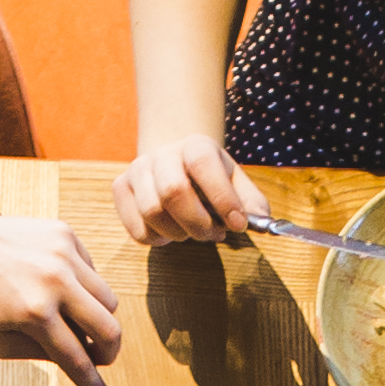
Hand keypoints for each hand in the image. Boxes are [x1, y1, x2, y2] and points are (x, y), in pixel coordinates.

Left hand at [0, 213, 127, 385]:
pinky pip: (92, 271)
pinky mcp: (64, 234)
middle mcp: (55, 280)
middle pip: (109, 329)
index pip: (78, 361)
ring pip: (108, 300)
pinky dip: (82, 287)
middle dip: (108, 352)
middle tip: (95, 356)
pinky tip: (58, 286)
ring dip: (97, 319)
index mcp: (34, 313)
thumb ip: (42, 355)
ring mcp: (63, 253)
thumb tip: (80, 361)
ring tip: (71, 319)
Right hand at [117, 135, 260, 250]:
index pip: (204, 166)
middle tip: (213, 234)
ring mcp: (137, 170)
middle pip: (173, 192)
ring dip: (178, 234)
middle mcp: (162, 154)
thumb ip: (252, 202)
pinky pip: (136, 228)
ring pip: (152, 212)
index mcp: (195, 145)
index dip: (222, 199)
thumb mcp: (235, 181)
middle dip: (197, 223)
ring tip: (191, 232)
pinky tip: (169, 233)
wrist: (173, 160)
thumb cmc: (209, 177)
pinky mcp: (121, 189)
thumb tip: (263, 223)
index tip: (237, 225)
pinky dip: (157, 240)